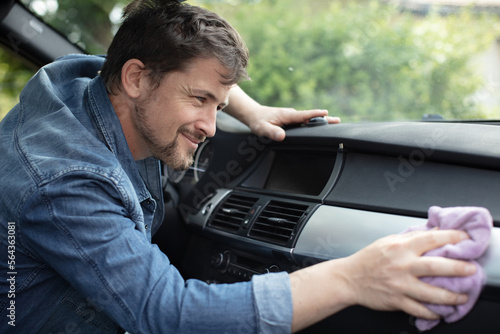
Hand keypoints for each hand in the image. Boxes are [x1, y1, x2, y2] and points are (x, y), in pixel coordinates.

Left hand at [246, 105, 340, 140]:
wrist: (254, 115)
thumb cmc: (258, 121)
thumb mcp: (262, 129)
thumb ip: (272, 132)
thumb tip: (282, 136)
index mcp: (287, 115)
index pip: (303, 115)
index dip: (314, 115)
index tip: (326, 113)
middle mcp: (292, 115)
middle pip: (310, 117)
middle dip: (324, 119)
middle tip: (338, 120)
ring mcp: (292, 117)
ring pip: (308, 119)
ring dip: (320, 121)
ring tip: (334, 125)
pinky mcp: (292, 120)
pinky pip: (304, 122)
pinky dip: (313, 123)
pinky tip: (320, 128)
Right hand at [342, 229, 475, 319]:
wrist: (349, 278)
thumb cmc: (368, 259)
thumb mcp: (387, 241)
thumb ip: (410, 238)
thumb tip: (432, 233)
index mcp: (400, 247)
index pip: (432, 238)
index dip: (452, 237)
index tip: (464, 238)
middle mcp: (402, 265)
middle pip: (437, 266)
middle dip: (459, 268)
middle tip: (471, 269)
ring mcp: (400, 284)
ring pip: (432, 293)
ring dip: (451, 296)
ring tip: (462, 296)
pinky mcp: (397, 300)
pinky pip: (420, 309)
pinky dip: (432, 312)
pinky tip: (440, 311)